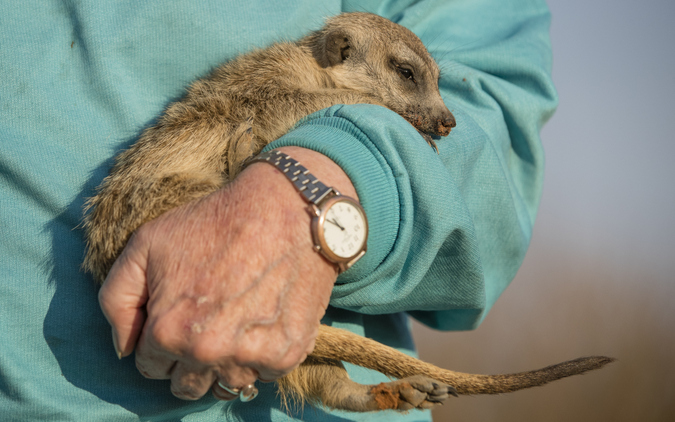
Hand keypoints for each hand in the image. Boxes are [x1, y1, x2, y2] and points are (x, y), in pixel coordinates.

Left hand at [98, 147, 356, 400]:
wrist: (284, 208)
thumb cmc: (214, 221)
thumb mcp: (145, 244)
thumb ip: (117, 300)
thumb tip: (124, 348)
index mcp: (167, 332)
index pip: (150, 368)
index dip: (160, 342)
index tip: (178, 317)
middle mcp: (208, 353)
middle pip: (187, 386)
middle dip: (188, 362)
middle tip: (205, 323)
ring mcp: (251, 355)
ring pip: (228, 384)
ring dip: (226, 362)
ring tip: (236, 321)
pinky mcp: (288, 352)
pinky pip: (265, 374)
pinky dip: (262, 354)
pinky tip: (262, 318)